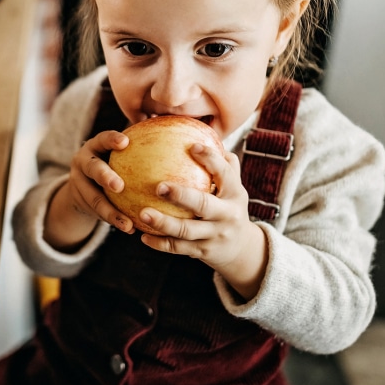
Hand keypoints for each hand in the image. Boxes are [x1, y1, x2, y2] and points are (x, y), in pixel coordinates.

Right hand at [44, 130, 135, 250]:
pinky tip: (131, 229)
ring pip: (94, 199)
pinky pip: (98, 215)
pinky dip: (115, 221)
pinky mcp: (81, 203)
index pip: (102, 139)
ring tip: (128, 224)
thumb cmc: (113, 164)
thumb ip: (140, 145)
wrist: (82, 187)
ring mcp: (78, 184)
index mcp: (95, 146)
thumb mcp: (120, 154)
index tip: (125, 142)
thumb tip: (177, 132)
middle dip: (104, 176)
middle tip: (119, 186)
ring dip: (111, 212)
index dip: (111, 139)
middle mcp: (83, 163)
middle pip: (92, 168)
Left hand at [136, 143, 268, 298]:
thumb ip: (222, 163)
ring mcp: (215, 235)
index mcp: (234, 193)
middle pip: (203, 205)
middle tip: (159, 186)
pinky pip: (178, 248)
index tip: (191, 145)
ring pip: (187, 231)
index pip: (225, 173)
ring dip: (164, 223)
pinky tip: (141, 236)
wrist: (242, 249)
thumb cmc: (228, 206)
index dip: (210, 159)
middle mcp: (227, 215)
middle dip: (182, 195)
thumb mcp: (232, 186)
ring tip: (143, 213)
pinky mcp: (203, 252)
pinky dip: (160, 243)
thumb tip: (202, 132)